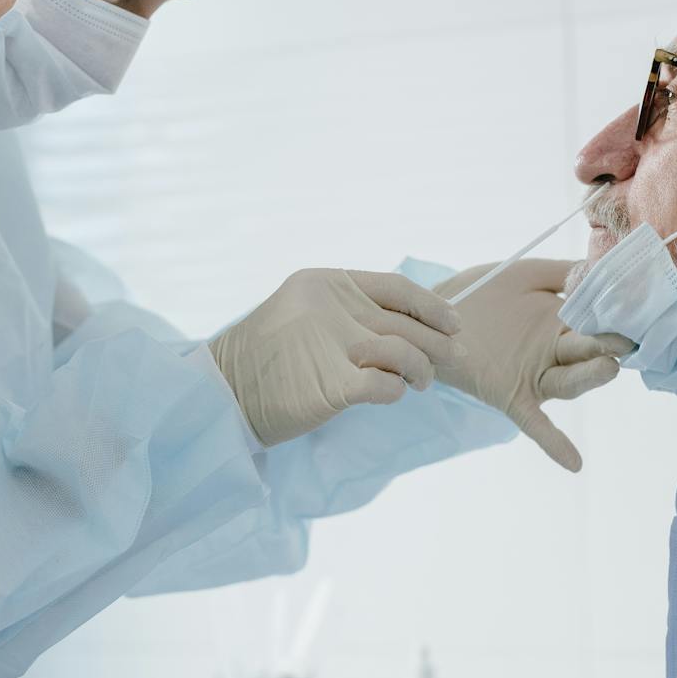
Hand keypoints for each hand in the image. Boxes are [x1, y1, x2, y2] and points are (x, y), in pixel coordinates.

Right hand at [210, 269, 464, 446]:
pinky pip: (387, 386)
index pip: (397, 287)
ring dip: (422, 370)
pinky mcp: (333, 385)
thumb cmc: (266, 357)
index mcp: (326, 283)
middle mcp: (331, 308)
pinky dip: (396, 392)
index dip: (433, 306)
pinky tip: (391, 394)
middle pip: (407, 323)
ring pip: (405, 353)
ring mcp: (332, 345)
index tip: (454, 322)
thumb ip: (349, 311)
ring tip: (422, 382)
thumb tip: (410, 323)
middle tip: (455, 357)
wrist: (221, 394)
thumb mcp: (303, 313)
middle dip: (439, 342)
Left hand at [432, 259, 627, 471]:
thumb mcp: (526, 274)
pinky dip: (554, 443)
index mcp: (562, 324)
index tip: (636, 311)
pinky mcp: (512, 397)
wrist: (434, 313)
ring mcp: (535, 376)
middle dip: (608, 347)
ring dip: (589, 379)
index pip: (597, 324)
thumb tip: (603, 268)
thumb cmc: (482, 291)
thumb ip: (564, 272)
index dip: (614, 319)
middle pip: (588, 353)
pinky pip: (535, 424)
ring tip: (608, 368)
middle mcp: (554, 353)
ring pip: (569, 382)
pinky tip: (574, 463)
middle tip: (626, 341)